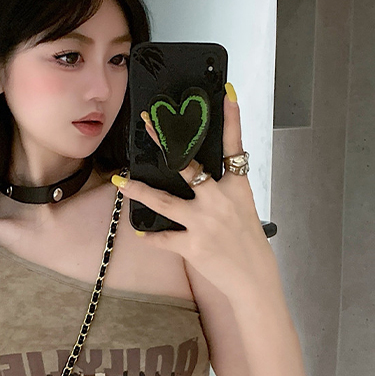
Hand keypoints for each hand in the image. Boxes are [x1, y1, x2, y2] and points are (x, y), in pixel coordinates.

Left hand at [115, 87, 271, 292]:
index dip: (232, 120)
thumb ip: (223, 192)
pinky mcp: (192, 245)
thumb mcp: (243, 210)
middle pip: (189, 167)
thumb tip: (201, 179)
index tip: (226, 95)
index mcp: (237, 188)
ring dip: (139, 191)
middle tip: (148, 125)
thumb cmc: (249, 244)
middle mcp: (219, 201)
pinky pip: (163, 238)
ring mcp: (204, 223)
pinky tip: (140, 232)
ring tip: (120, 181)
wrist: (254, 280)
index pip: (235, 147)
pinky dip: (150, 237)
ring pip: (164, 201)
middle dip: (166, 144)